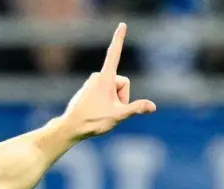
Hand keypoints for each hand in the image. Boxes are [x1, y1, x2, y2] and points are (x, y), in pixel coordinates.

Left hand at [60, 23, 157, 140]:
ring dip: (114, 101)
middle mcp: (98, 76)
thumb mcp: (118, 115)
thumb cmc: (93, 121)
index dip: (119, 39)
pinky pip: (105, 93)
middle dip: (122, 97)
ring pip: (114, 89)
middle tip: (110, 111)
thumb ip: (136, 108)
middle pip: (122, 83)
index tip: (122, 25)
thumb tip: (153, 106)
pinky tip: (96, 112)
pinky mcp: (89, 89)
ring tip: (101, 113)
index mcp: (105, 78)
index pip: (115, 54)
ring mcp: (93, 82)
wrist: (71, 127)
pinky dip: (106, 102)